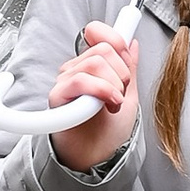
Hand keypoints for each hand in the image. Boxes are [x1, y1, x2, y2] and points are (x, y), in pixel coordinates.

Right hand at [47, 20, 138, 171]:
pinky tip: (107, 107)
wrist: (97, 158)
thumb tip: (132, 42)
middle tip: (122, 93)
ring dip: (114, 86)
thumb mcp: (129, 95)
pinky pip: (79, 80)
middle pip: (103, 49)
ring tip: (114, 104)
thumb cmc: (109, 132)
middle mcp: (75, 70)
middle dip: (122, 72)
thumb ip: (129, 68)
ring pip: (94, 63)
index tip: (126, 56)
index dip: (116, 38)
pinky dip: (101, 91)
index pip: (96, 33)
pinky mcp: (57, 97)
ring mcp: (65, 82)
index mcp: (91, 66)